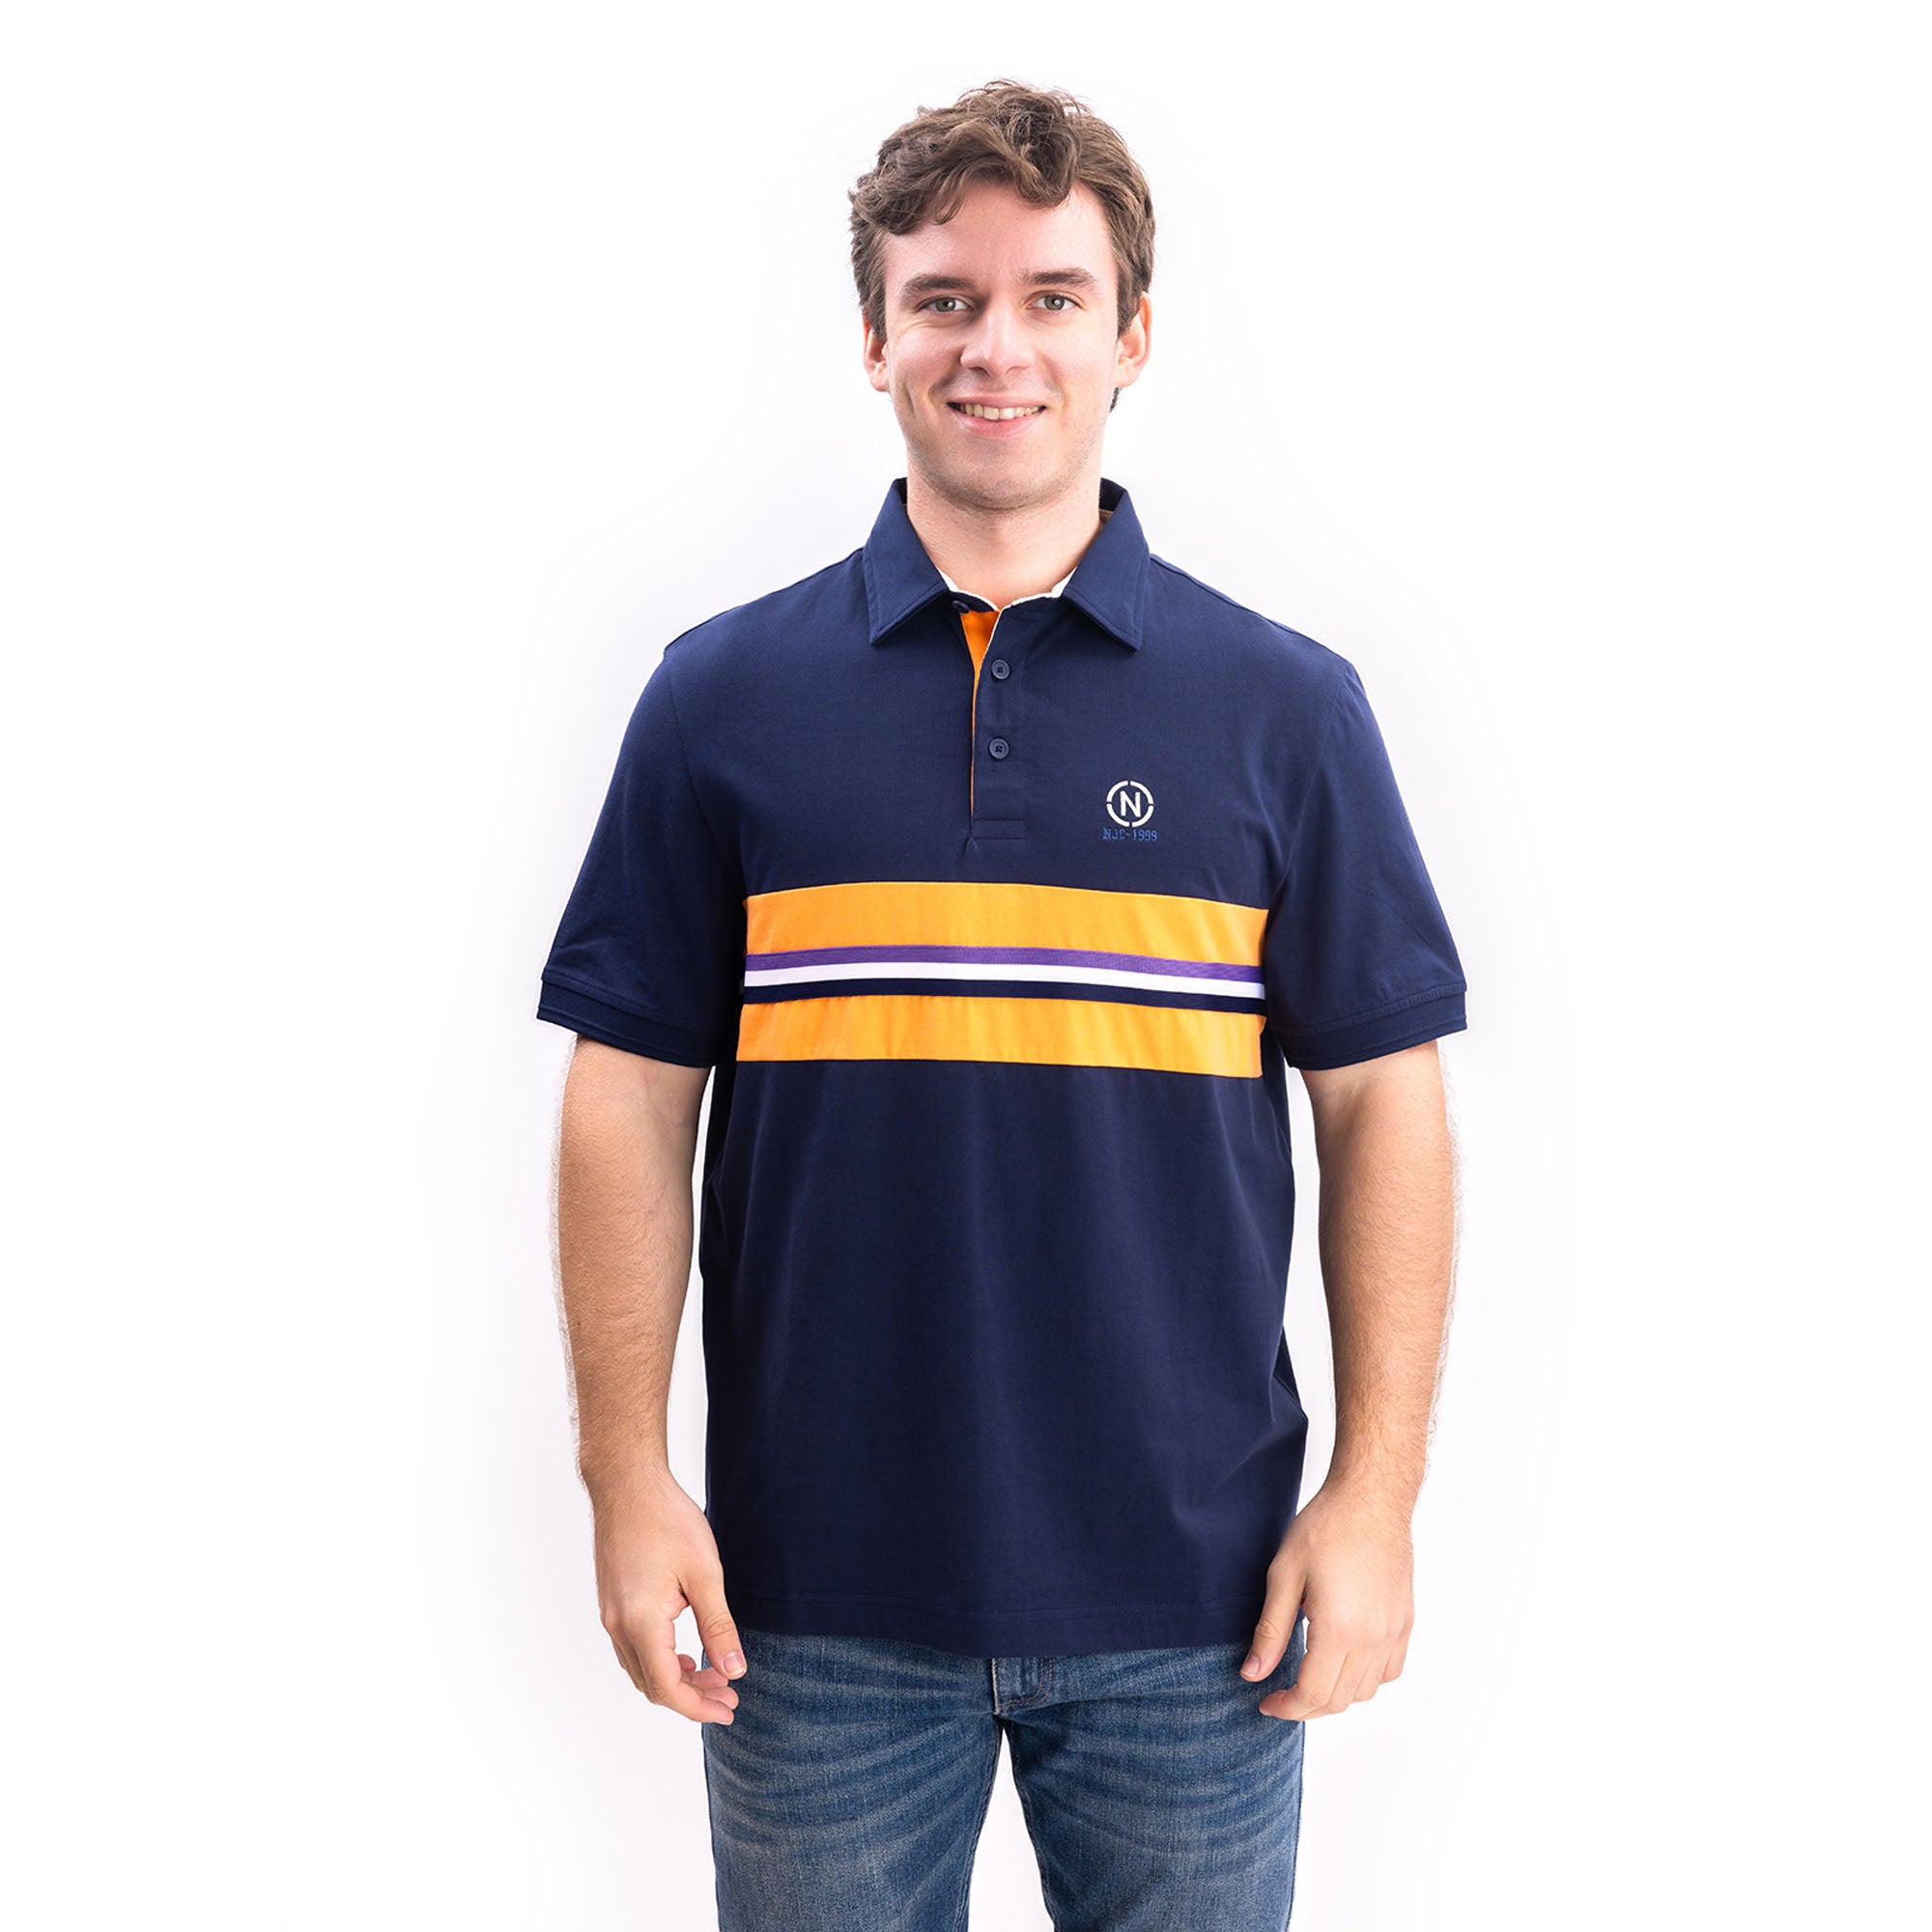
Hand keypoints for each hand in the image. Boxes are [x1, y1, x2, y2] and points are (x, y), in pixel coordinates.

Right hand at [589, 1465, 746, 1723]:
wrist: (627, 1483)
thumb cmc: (667, 1520)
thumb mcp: (705, 1574)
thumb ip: (719, 1626)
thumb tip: (735, 1670)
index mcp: (641, 1624)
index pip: (668, 1688)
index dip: (699, 1706)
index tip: (729, 1709)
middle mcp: (619, 1627)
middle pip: (653, 1685)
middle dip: (692, 1696)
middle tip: (729, 1696)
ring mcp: (611, 1615)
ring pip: (642, 1669)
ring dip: (677, 1679)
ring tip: (714, 1675)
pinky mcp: (612, 1602)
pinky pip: (634, 1650)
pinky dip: (661, 1661)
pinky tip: (686, 1652)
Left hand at [1241, 1478, 1414, 1719]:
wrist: (1370, 1499)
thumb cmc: (1324, 1529)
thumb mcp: (1283, 1576)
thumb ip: (1270, 1631)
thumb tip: (1252, 1674)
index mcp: (1339, 1630)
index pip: (1313, 1694)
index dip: (1286, 1707)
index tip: (1266, 1703)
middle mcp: (1372, 1639)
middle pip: (1339, 1700)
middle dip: (1306, 1707)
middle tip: (1280, 1695)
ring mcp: (1393, 1632)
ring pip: (1366, 1691)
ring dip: (1336, 1694)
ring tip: (1309, 1677)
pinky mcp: (1405, 1621)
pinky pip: (1389, 1670)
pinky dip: (1366, 1679)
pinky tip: (1344, 1662)